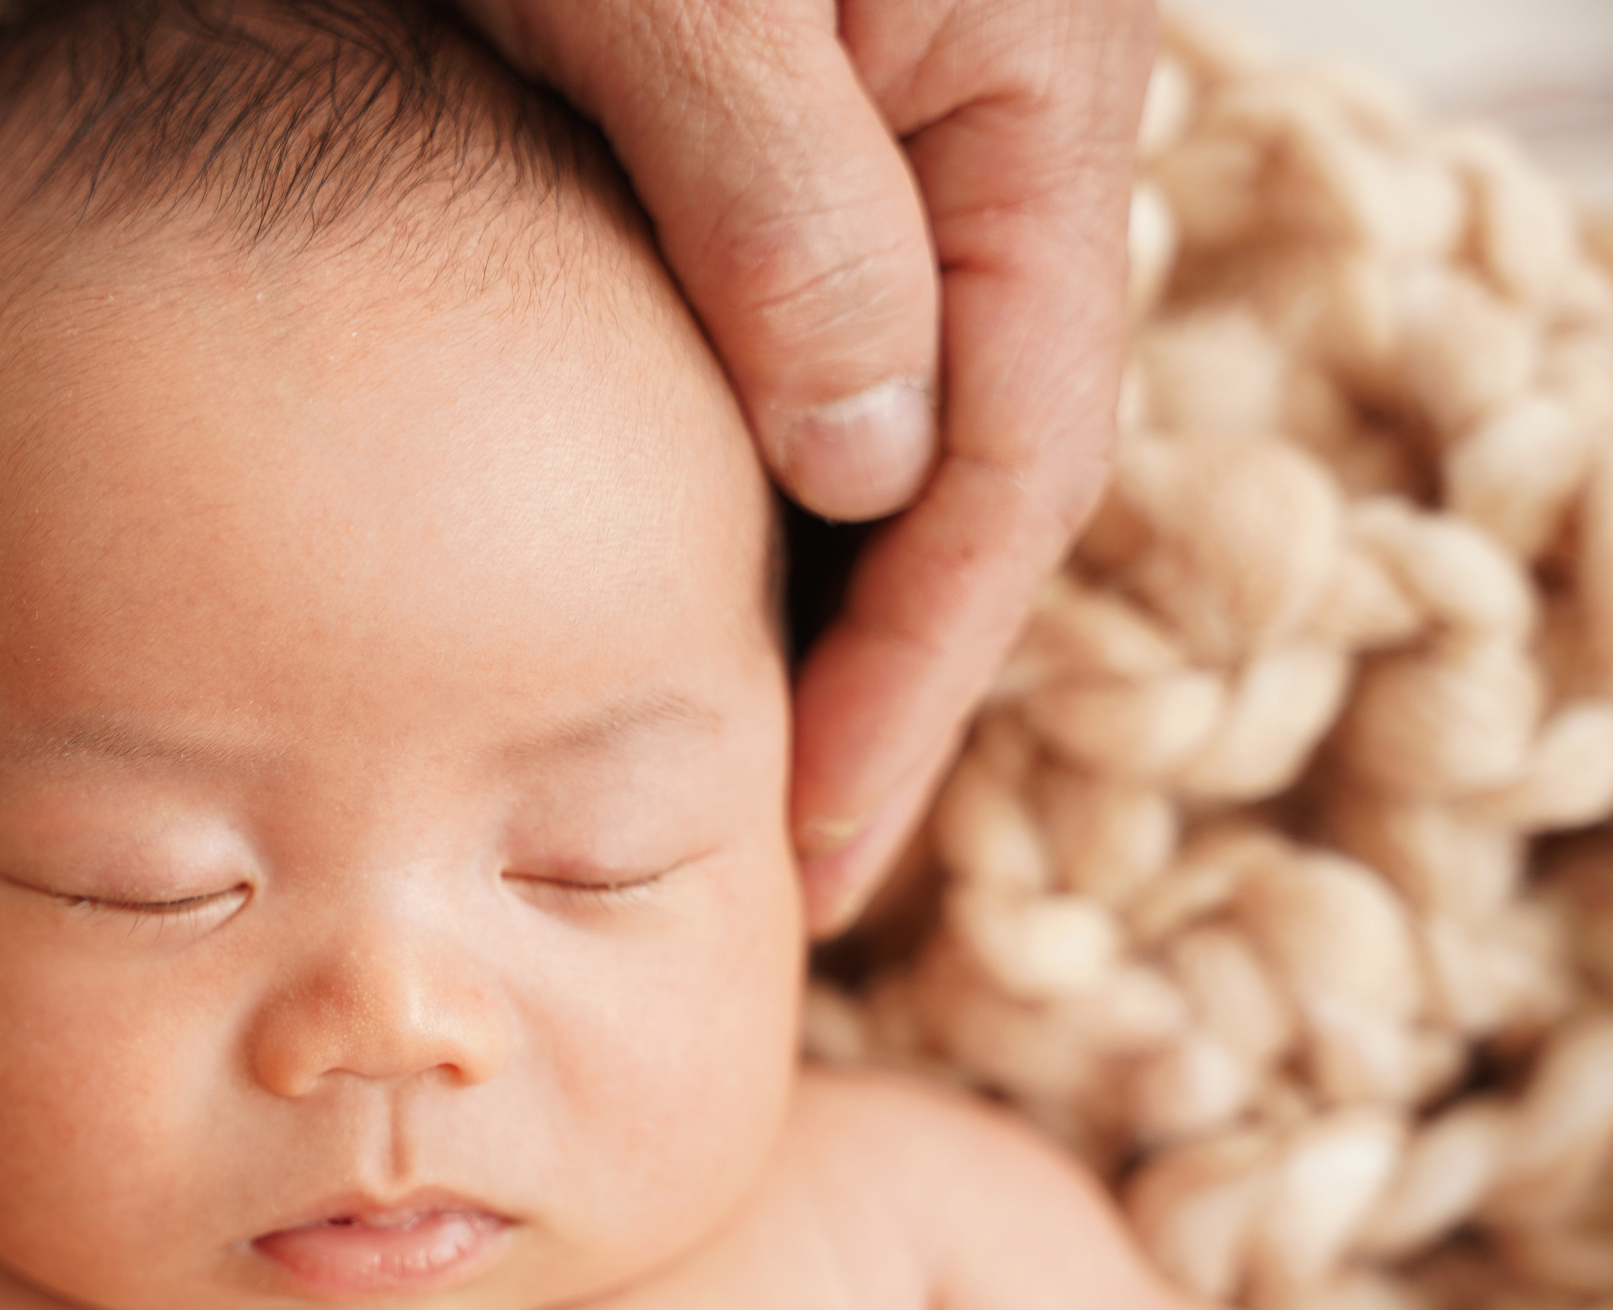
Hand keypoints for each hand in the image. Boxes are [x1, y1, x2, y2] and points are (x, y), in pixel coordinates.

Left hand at [457, 0, 1157, 932]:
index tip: (814, 839)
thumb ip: (780, 201)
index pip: (1011, 448)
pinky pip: (765, 366)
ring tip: (709, 782)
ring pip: (862, 433)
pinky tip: (647, 605)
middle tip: (771, 863)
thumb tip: (871, 459)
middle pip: (957, 469)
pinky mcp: (735, 162)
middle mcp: (961, 137)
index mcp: (1017, 91)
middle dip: (874, 676)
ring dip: (802, 609)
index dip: (919, 670)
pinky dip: (719, 501)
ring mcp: (855, 156)